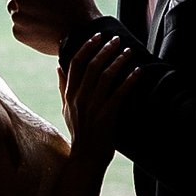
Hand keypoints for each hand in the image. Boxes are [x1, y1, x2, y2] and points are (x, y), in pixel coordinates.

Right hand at [60, 25, 141, 164]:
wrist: (86, 159)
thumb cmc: (79, 133)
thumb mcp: (66, 109)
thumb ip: (63, 86)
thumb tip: (58, 65)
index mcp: (70, 94)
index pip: (75, 63)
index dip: (87, 47)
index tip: (97, 36)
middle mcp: (79, 98)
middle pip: (92, 66)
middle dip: (105, 49)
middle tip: (116, 39)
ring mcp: (92, 107)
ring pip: (105, 76)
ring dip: (119, 61)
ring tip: (128, 51)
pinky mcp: (107, 116)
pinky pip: (119, 93)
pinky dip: (129, 80)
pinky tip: (138, 71)